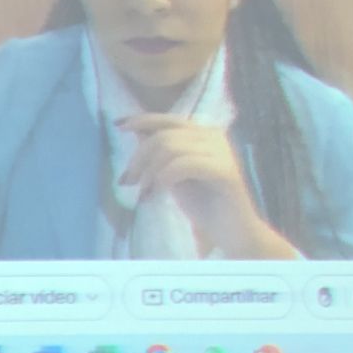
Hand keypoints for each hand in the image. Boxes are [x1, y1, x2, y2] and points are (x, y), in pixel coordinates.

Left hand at [116, 115, 297, 258]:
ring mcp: (222, 152)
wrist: (233, 233)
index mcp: (203, 134)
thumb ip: (160, 154)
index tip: (118, 127)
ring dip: (149, 172)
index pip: (168, 119)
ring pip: (170, 148)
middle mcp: (214, 136)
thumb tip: (136, 132)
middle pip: (164, 135)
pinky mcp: (225, 171)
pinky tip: (157, 194)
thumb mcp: (173, 176)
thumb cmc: (204, 206)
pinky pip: (183, 165)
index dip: (142, 120)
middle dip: (139, 158)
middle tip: (127, 181)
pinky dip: (164, 178)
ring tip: (144, 194)